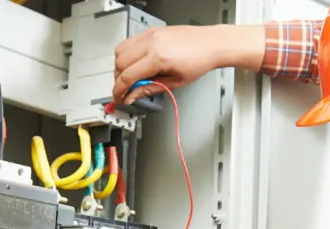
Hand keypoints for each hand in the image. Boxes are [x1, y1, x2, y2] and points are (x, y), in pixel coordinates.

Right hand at [113, 24, 265, 104]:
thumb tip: (132, 96)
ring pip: (120, 50)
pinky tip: (135, 63)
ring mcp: (150, 34)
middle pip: (119, 63)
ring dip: (120, 66)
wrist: (211, 44)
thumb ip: (149, 89)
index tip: (118, 97)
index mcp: (158, 57)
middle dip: (118, 79)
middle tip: (125, 89)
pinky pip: (129, 41)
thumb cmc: (199, 61)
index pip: (127, 76)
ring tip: (130, 77)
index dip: (119, 90)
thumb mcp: (174, 83)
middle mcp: (151, 42)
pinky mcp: (151, 30)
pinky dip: (126, 54)